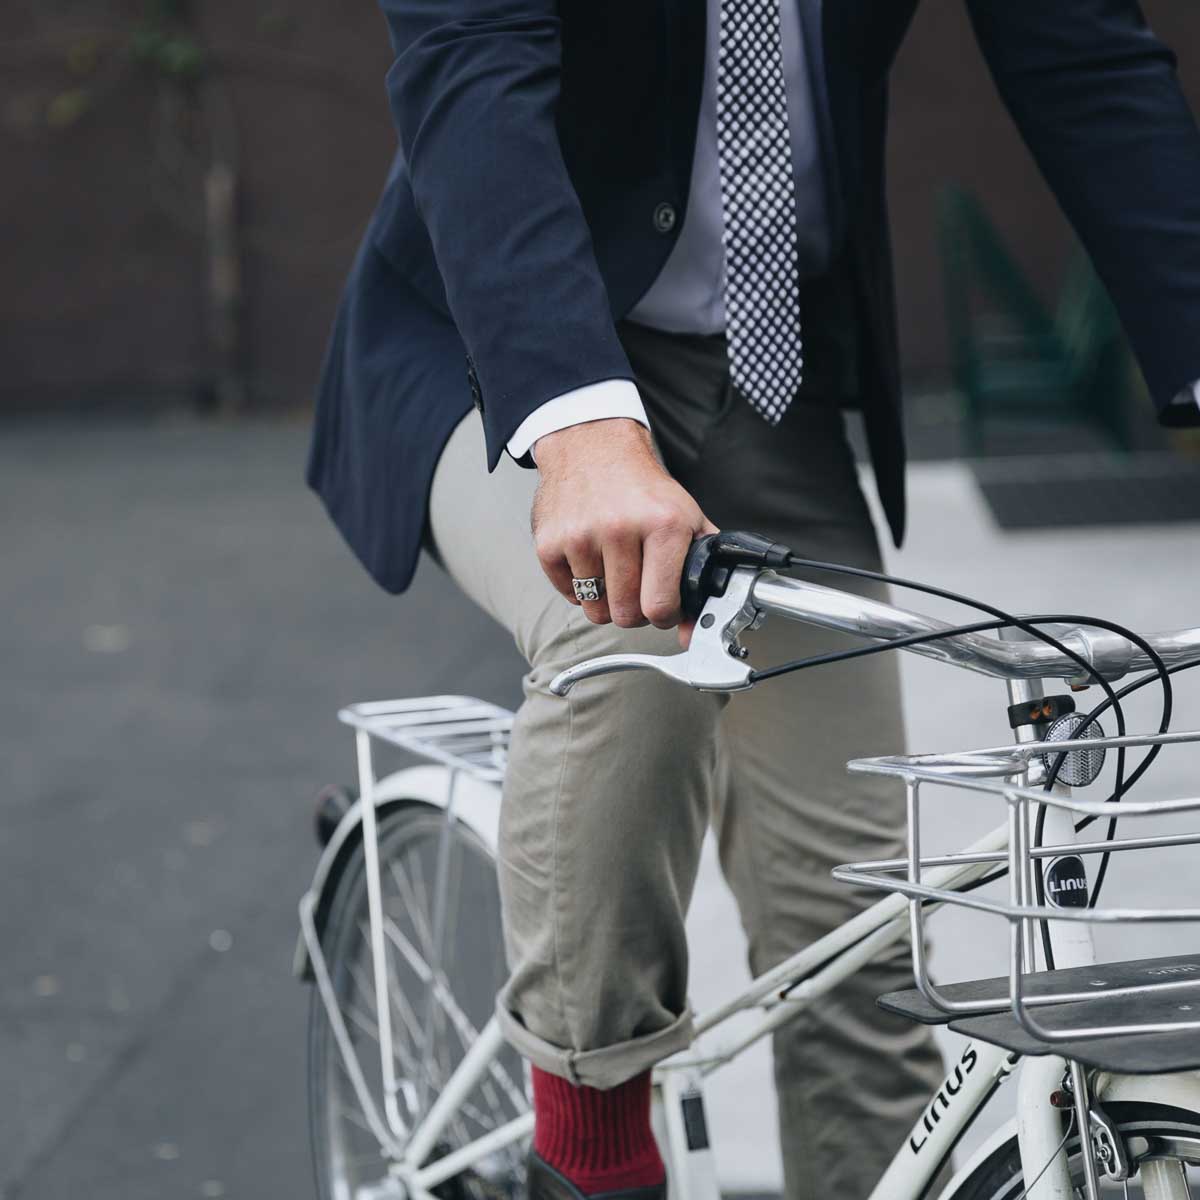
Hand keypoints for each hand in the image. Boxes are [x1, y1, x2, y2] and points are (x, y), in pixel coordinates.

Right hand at [531, 418, 717, 645]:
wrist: (594, 447)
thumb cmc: (643, 489)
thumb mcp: (687, 519)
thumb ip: (703, 573)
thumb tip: (694, 630)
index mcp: (663, 524)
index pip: (660, 607)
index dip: (664, 614)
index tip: (663, 603)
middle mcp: (620, 528)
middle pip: (626, 615)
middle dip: (635, 610)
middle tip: (638, 586)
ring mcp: (581, 536)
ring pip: (595, 610)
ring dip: (607, 598)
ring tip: (614, 568)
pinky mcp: (550, 543)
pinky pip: (569, 595)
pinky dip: (580, 586)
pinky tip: (591, 559)